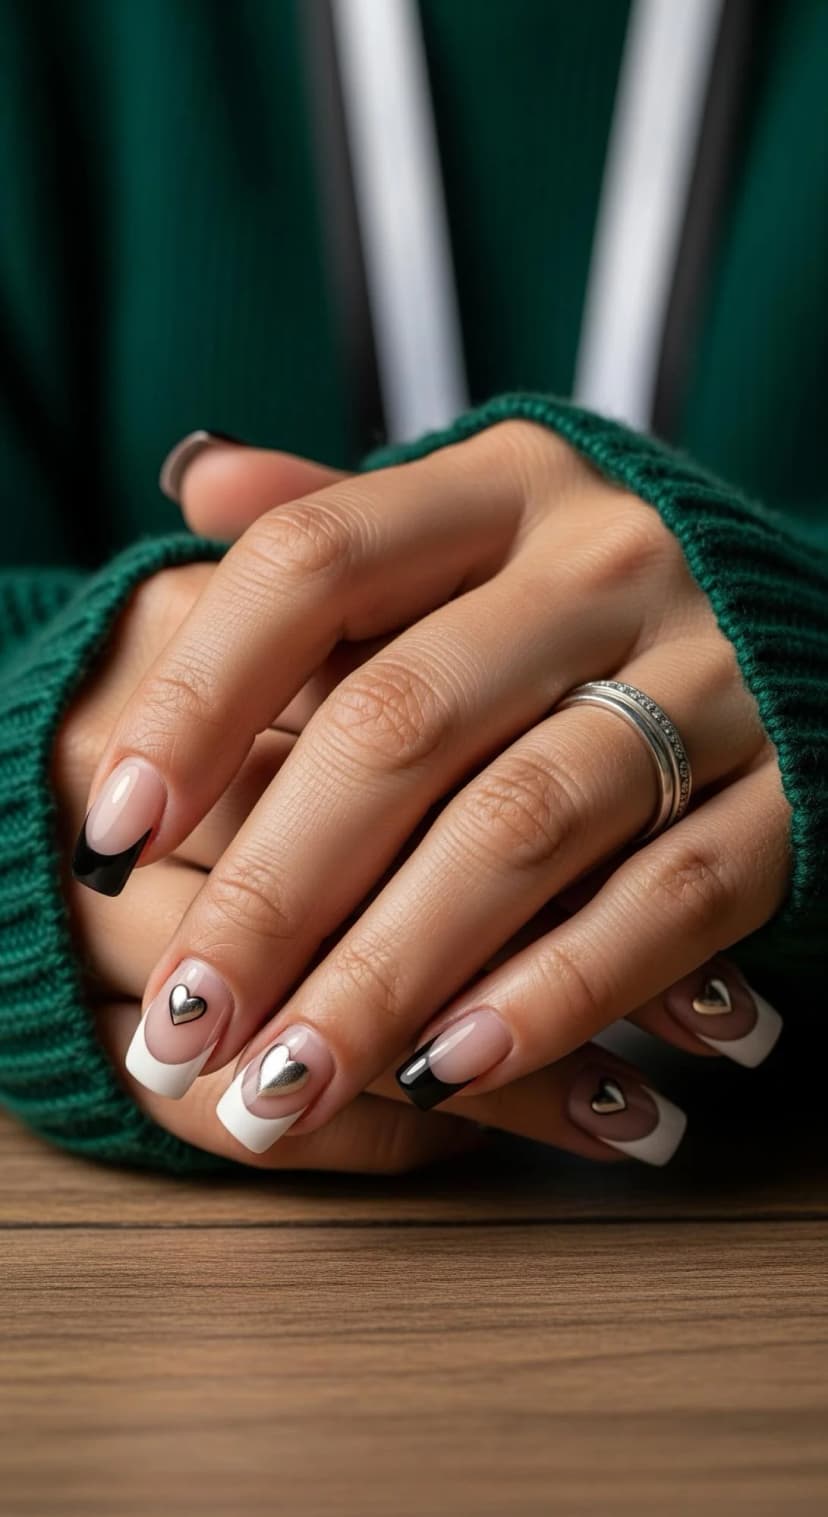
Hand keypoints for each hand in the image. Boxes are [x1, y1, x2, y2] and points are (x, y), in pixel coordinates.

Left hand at [73, 423, 787, 1162]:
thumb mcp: (483, 522)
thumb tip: (195, 483)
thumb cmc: (598, 593)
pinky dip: (557, 993)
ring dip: (390, 970)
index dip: (199, 693)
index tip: (110, 825)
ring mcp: (709, 675)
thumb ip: (345, 515)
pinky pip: (668, 900)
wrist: (820, 625)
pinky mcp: (788, 792)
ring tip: (286, 1083)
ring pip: (521, 827)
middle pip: (402, 722)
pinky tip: (451, 1070)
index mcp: (502, 488)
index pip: (315, 562)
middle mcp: (602, 565)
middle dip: (276, 889)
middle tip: (186, 1023)